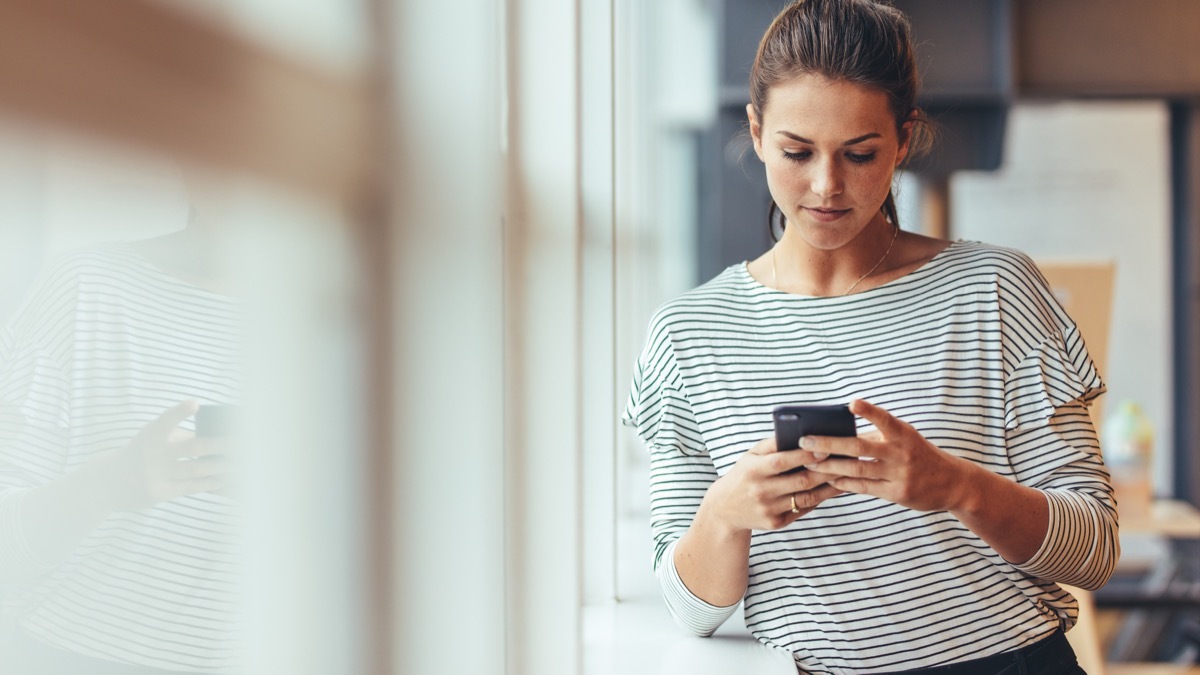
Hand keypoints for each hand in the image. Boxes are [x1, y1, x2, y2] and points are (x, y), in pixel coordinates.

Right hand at [85, 401, 232, 512]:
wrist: (108, 483)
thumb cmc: (141, 453)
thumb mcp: (151, 438)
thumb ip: (178, 436)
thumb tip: (217, 437)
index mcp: (151, 435)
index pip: (166, 421)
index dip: (179, 412)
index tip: (194, 404)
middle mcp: (152, 453)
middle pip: (193, 447)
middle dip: (221, 444)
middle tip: (243, 441)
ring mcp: (154, 474)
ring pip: (196, 469)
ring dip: (221, 466)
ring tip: (241, 462)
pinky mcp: (158, 493)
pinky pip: (191, 487)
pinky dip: (210, 482)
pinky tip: (224, 479)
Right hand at [701, 435, 843, 532]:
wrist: (725, 509)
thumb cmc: (744, 474)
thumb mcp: (751, 456)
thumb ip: (773, 444)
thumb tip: (802, 432)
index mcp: (753, 470)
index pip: (782, 461)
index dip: (805, 455)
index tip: (825, 448)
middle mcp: (761, 491)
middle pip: (801, 481)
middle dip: (826, 470)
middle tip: (846, 460)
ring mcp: (769, 510)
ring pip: (807, 498)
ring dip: (830, 487)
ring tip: (846, 474)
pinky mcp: (776, 523)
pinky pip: (803, 509)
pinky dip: (820, 499)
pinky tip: (833, 489)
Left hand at [803, 399, 974, 512]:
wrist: (952, 483)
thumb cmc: (919, 455)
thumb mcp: (906, 438)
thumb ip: (879, 435)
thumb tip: (840, 432)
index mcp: (903, 434)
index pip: (884, 419)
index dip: (869, 411)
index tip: (852, 403)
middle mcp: (901, 453)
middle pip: (859, 447)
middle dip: (829, 443)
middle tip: (805, 440)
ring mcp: (899, 474)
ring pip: (857, 469)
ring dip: (829, 466)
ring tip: (808, 462)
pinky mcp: (897, 493)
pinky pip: (864, 487)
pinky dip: (844, 482)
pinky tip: (828, 478)